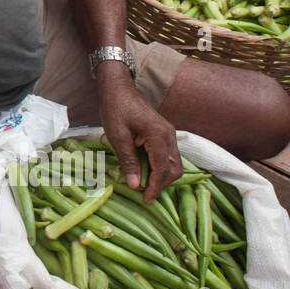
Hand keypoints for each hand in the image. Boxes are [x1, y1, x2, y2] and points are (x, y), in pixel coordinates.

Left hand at [101, 84, 181, 202]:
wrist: (119, 89)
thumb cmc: (115, 109)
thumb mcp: (117, 136)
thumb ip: (128, 161)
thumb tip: (135, 185)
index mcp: (158, 135)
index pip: (162, 169)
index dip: (155, 187)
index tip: (145, 199)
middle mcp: (169, 135)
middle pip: (174, 169)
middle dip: (161, 184)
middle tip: (144, 194)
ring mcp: (169, 134)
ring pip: (174, 164)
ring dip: (162, 177)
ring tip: (144, 185)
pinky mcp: (165, 134)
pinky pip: (168, 156)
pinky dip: (160, 167)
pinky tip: (146, 172)